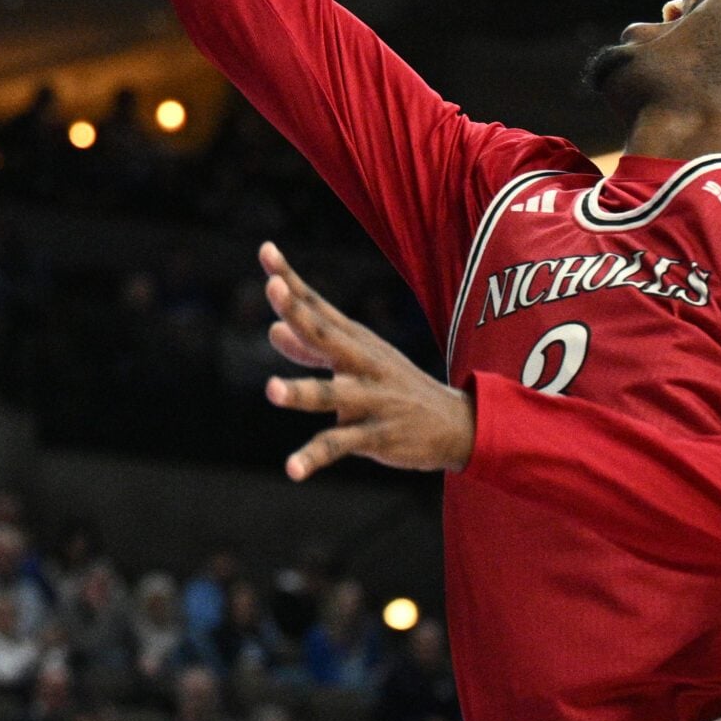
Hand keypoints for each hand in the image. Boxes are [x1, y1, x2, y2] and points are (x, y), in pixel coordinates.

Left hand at [259, 243, 475, 476]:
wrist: (455, 424)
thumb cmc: (394, 388)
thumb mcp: (356, 364)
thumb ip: (311, 348)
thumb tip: (272, 329)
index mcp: (355, 342)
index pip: (317, 306)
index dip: (290, 280)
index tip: (265, 251)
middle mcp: (362, 363)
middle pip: (326, 335)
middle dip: (299, 313)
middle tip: (273, 289)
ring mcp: (371, 398)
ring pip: (332, 393)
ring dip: (302, 390)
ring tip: (272, 390)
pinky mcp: (376, 434)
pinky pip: (340, 445)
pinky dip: (313, 457)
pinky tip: (292, 470)